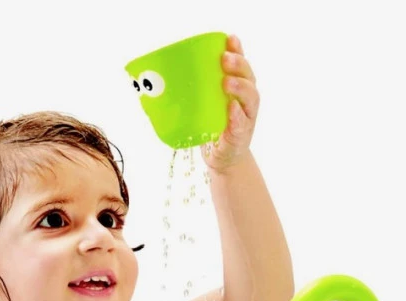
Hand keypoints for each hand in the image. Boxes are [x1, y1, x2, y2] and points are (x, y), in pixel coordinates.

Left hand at [201, 35, 258, 174]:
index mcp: (236, 87)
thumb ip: (192, 90)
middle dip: (238, 64)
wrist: (221, 158)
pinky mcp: (241, 134)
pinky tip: (231, 108)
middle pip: (249, 76)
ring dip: (240, 87)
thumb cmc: (210, 127)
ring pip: (251, 96)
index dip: (237, 49)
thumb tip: (155, 80)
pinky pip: (242, 122)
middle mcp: (245, 99)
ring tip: (227, 82)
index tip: (228, 38)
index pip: (240, 64)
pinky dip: (237, 115)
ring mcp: (246, 116)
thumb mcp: (202, 105)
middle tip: (223, 59)